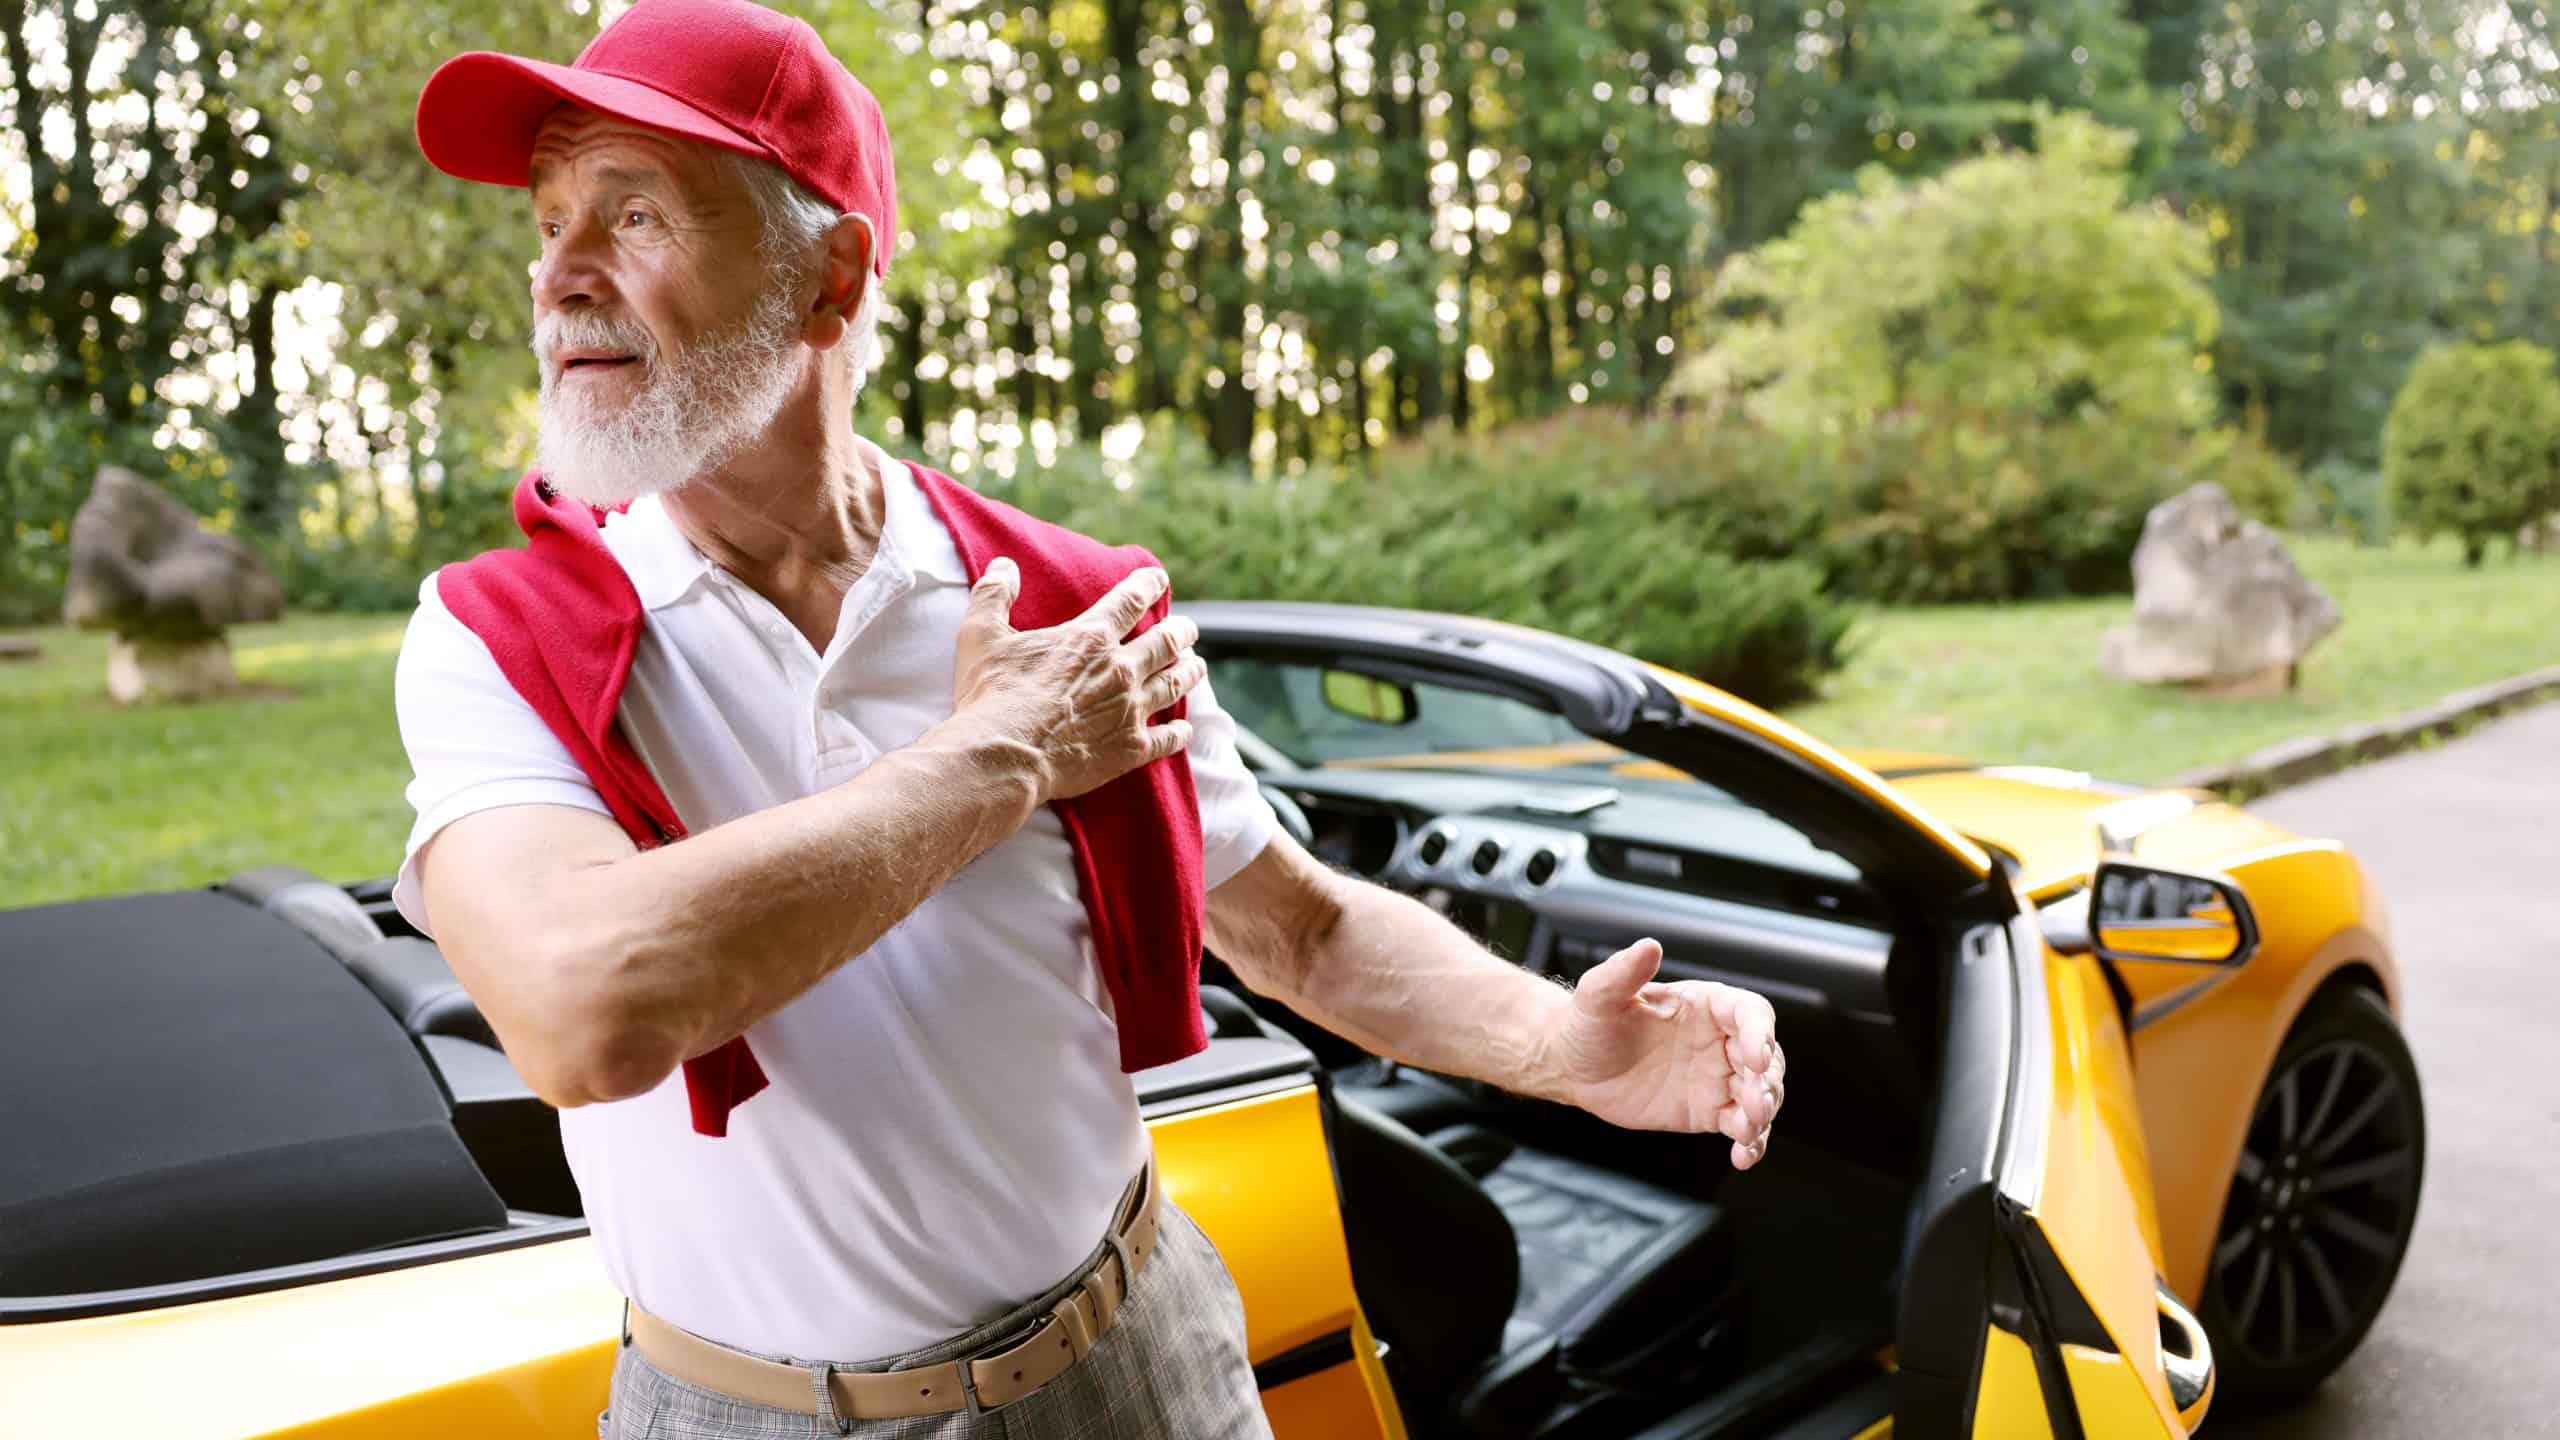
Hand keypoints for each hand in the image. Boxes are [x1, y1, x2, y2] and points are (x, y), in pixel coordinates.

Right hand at [952, 558, 1205, 802]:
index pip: (1130, 601)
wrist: (1005, 756)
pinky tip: (1185, 730)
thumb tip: (1004, 566)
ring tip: (1197, 666)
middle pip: (1166, 642)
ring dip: (1190, 672)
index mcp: (1089, 638)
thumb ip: (994, 595)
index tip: (1160, 579)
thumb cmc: (991, 695)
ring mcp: (1131, 710)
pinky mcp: (1131, 749)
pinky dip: (1180, 733)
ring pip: (1175, 684)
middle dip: (1182, 632)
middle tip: (1189, 629)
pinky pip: (1169, 738)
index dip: (1149, 585)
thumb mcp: (981, 635)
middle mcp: (1121, 669)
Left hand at [1548, 938, 1784, 1168]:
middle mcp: (1719, 1039)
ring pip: (1761, 1093)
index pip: (1750, 1012)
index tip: (1755, 1055)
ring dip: (1764, 1112)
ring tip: (1748, 1129)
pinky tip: (1743, 1155)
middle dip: (1767, 1080)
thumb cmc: (1588, 1023)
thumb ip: (1623, 972)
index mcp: (1704, 1005)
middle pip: (1767, 1057)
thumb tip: (1649, 946)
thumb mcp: (1599, 995)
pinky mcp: (1709, 1111)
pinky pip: (1742, 1126)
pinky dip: (1751, 1142)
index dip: (1760, 1032)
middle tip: (1754, 1102)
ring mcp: (1717, 1077)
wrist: (1572, 1066)